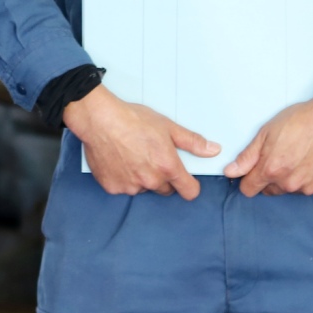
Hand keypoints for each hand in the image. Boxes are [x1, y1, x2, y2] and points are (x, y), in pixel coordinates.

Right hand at [64, 85, 219, 198]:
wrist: (100, 120)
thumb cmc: (132, 120)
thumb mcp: (167, 126)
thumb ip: (192, 142)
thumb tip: (213, 150)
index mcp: (167, 167)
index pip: (189, 192)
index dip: (190, 186)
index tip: (186, 180)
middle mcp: (150, 181)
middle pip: (165, 190)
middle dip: (163, 178)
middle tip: (151, 157)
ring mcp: (130, 186)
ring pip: (143, 188)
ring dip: (141, 178)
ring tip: (132, 156)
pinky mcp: (113, 187)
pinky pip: (123, 187)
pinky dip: (122, 178)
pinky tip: (118, 161)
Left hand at [224, 83, 312, 196]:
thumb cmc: (300, 120)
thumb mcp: (266, 132)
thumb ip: (247, 156)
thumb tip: (230, 172)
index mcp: (271, 170)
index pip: (249, 190)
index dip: (248, 180)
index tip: (253, 171)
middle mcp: (290, 184)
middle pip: (270, 191)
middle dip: (271, 178)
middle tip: (281, 156)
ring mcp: (310, 187)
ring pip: (291, 189)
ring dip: (291, 178)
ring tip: (300, 155)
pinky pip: (311, 187)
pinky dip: (311, 177)